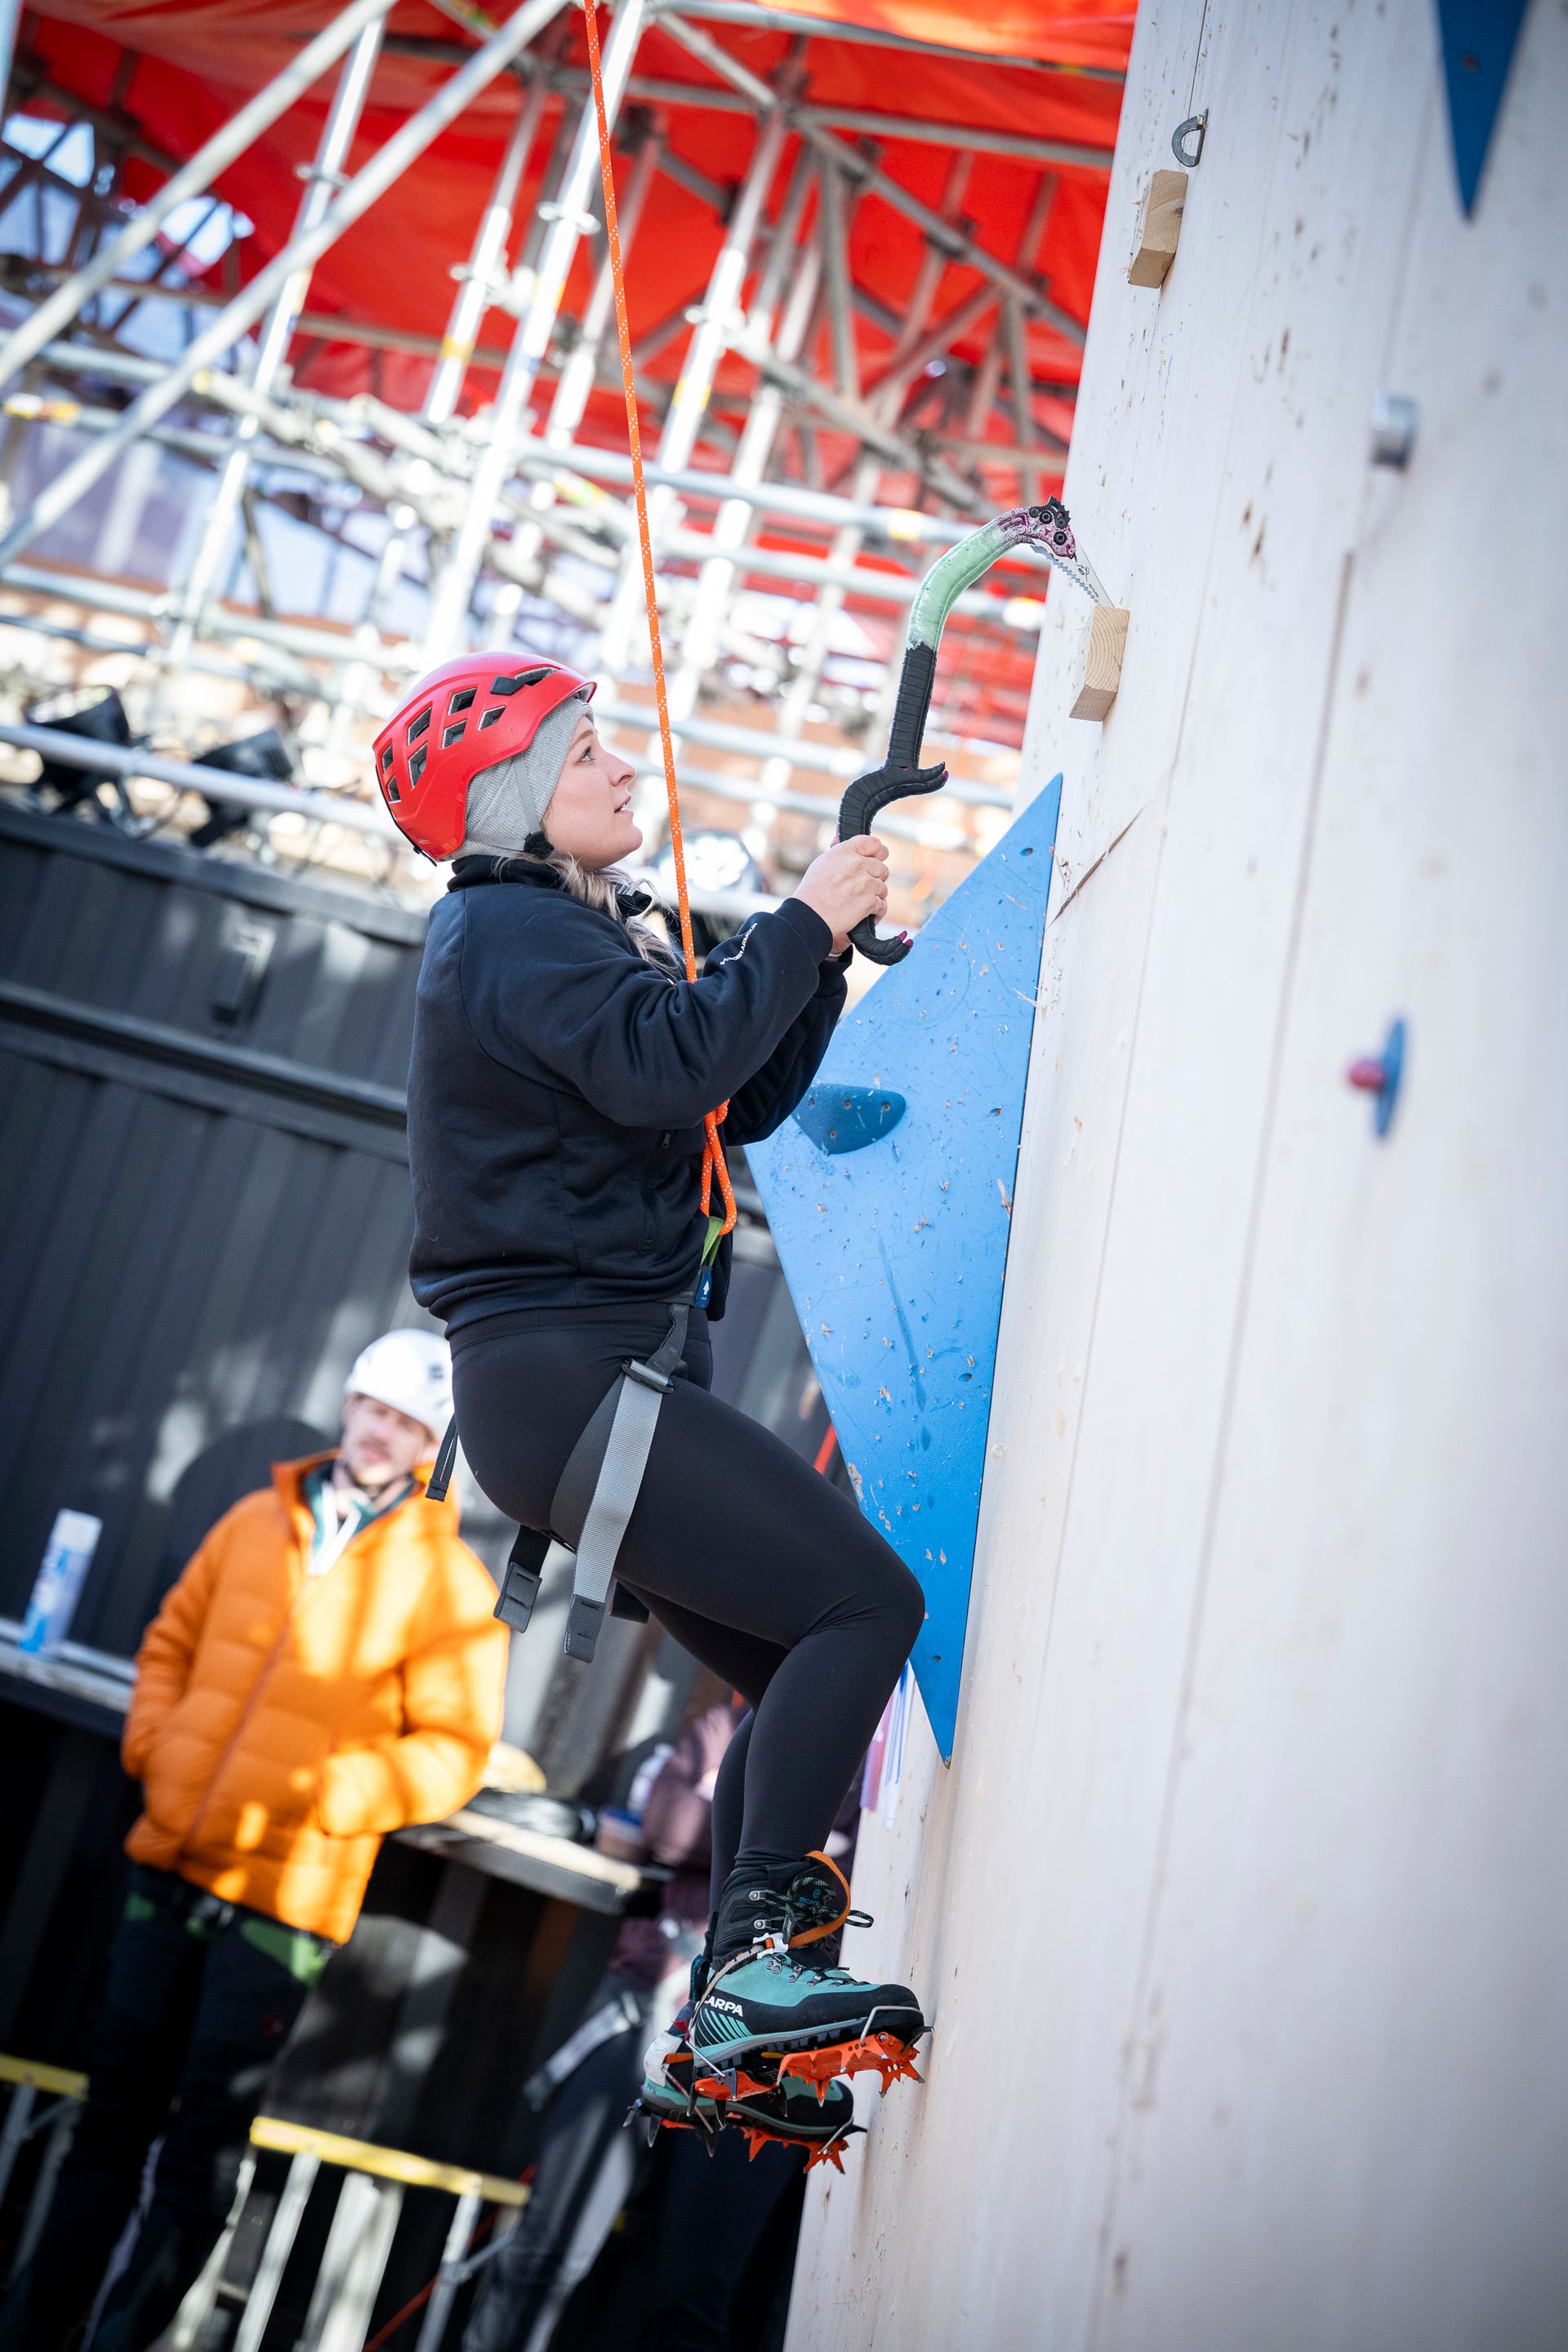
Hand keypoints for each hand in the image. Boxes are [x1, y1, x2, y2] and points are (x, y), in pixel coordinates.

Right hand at [793, 835, 889, 954]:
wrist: (809, 916)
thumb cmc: (812, 891)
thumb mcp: (822, 862)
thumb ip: (838, 849)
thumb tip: (840, 833)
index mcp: (846, 851)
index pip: (874, 843)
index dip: (876, 852)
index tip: (874, 859)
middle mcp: (857, 864)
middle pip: (882, 867)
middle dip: (874, 877)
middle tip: (862, 886)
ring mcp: (865, 883)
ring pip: (883, 887)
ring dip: (874, 895)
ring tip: (859, 901)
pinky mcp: (869, 901)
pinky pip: (882, 905)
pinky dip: (876, 912)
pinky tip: (865, 913)